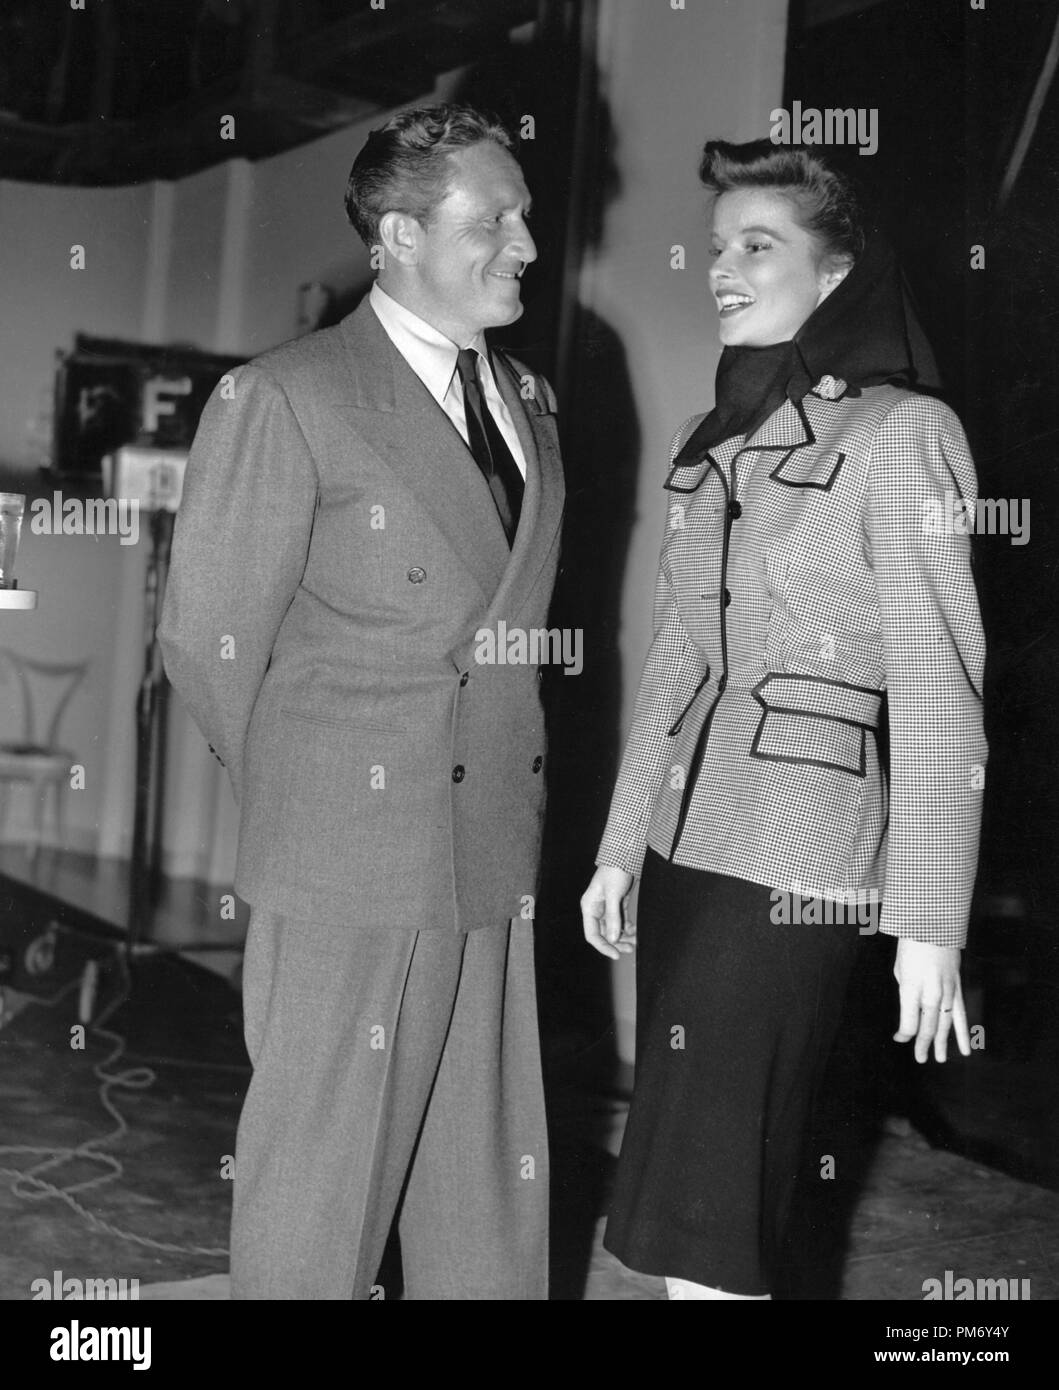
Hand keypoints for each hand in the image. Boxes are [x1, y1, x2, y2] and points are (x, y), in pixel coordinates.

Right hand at [580, 866, 635, 959]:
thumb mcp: (614, 894)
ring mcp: (607, 908)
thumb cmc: (615, 871)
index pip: (592, 934)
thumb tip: (613, 939)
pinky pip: (621, 922)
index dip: (603, 946)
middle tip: (630, 949)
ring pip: (613, 930)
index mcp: (589, 907)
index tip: (616, 955)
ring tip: (635, 941)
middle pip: (604, 934)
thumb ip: (613, 917)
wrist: (625, 855)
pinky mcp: (617, 904)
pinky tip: (634, 930)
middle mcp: (596, 909)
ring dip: (623, 937)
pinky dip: (627, 928)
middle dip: (616, 943)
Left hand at [893, 938, 971, 1062]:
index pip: (909, 1021)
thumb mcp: (900, 967)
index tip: (899, 1038)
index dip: (904, 1034)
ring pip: (945, 1023)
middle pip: (927, 1026)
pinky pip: (961, 1014)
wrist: (935, 923)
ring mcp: (947, 990)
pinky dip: (962, 1032)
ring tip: (940, 1059)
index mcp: (911, 986)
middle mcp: (931, 991)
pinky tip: (965, 1048)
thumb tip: (911, 1010)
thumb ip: (906, 991)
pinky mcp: (958, 987)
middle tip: (920, 1059)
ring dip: (942, 1042)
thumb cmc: (910, 944)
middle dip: (922, 1044)